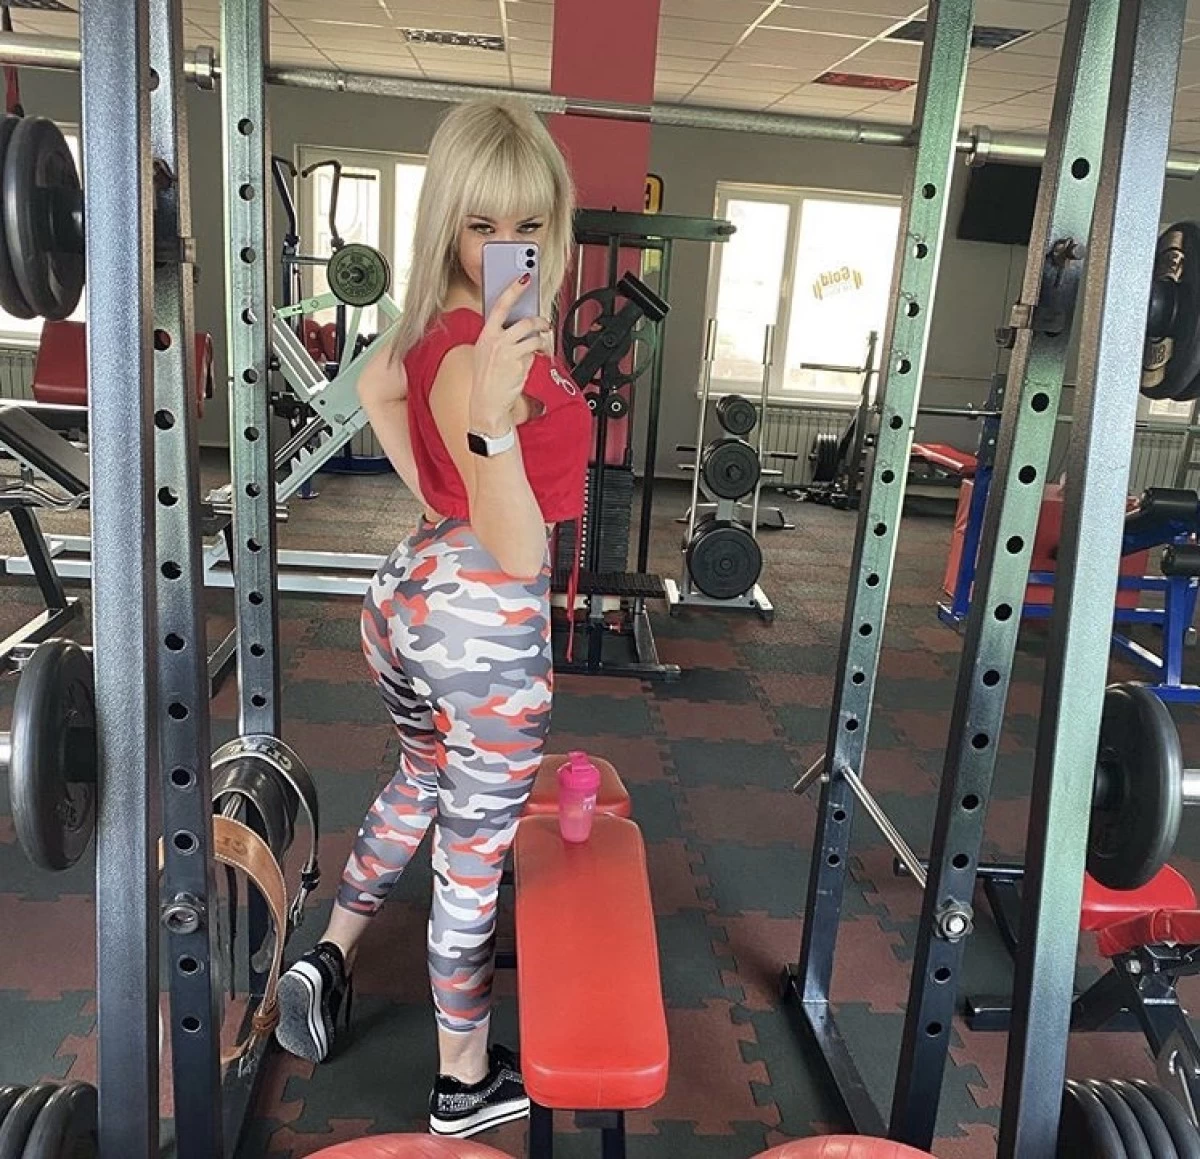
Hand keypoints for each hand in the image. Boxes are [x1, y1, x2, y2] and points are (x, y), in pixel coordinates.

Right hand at [470, 274, 550, 432]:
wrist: (487, 403)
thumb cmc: (487, 377)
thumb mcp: (487, 352)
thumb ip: (501, 336)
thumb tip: (521, 323)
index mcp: (485, 334)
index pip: (500, 305)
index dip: (514, 290)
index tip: (525, 278)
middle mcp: (496, 341)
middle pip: (525, 322)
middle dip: (539, 321)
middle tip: (544, 323)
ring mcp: (508, 353)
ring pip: (533, 337)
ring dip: (542, 338)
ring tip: (542, 341)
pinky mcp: (520, 365)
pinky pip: (534, 353)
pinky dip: (537, 355)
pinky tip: (534, 358)